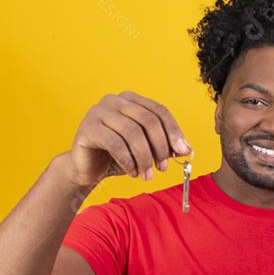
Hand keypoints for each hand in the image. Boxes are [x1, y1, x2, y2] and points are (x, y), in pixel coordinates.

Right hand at [63, 91, 192, 187]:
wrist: (86, 169)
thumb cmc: (118, 157)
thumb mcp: (146, 150)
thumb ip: (165, 146)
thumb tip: (187, 149)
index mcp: (131, 100)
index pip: (159, 111)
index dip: (173, 131)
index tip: (182, 152)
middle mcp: (114, 100)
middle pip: (148, 120)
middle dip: (160, 146)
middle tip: (163, 167)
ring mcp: (98, 111)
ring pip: (132, 133)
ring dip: (144, 158)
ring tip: (147, 174)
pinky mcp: (87, 128)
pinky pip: (115, 144)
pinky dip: (128, 161)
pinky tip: (132, 172)